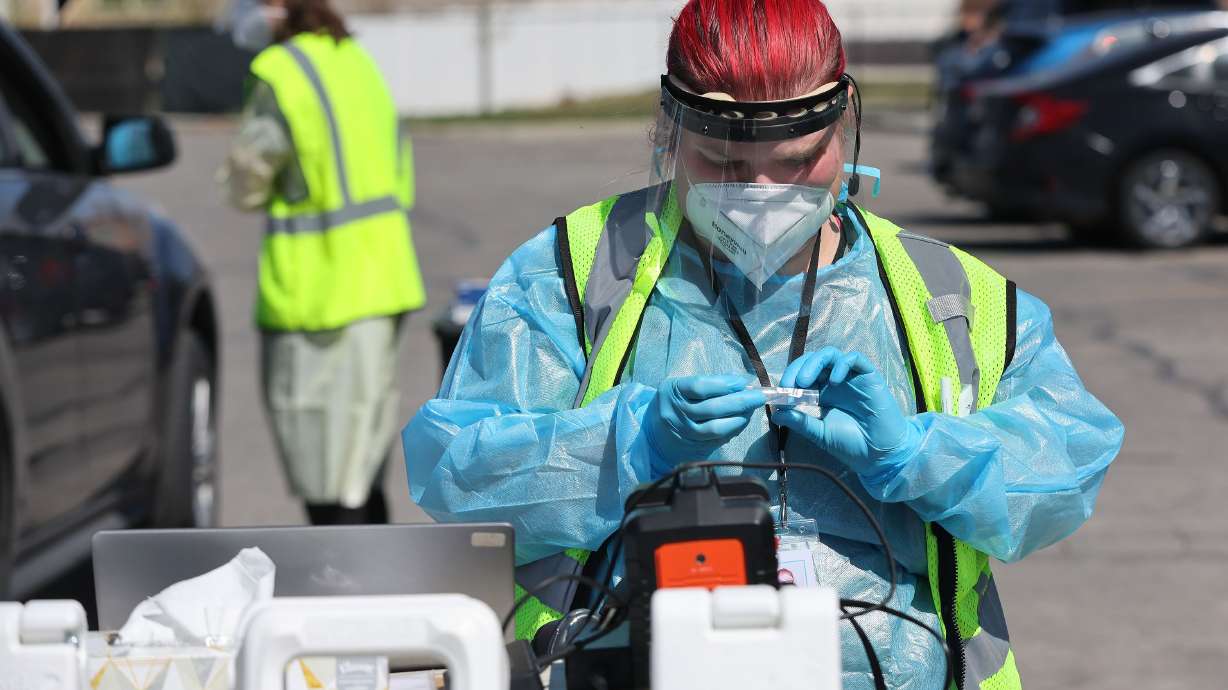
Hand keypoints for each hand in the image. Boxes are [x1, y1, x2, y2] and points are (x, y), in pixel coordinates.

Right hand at [645, 374, 765, 471]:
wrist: (654, 435)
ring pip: (716, 427)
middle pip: (711, 408)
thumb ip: (709, 382)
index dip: (724, 384)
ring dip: (740, 418)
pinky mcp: (693, 447)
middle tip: (759, 396)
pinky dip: (734, 429)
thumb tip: (739, 380)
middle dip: (740, 401)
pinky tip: (742, 421)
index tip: (743, 381)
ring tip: (752, 409)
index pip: (699, 387)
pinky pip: (718, 439)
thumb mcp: (682, 387)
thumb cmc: (674, 404)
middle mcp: (675, 413)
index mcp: (671, 391)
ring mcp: (684, 433)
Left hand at [771, 348, 920, 475]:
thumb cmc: (851, 445)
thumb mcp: (819, 433)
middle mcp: (835, 381)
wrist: (880, 456)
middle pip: (812, 360)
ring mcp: (852, 377)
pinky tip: (835, 382)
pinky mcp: (869, 376)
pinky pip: (855, 359)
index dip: (789, 379)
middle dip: (797, 368)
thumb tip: (775, 412)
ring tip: (805, 382)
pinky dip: (842, 364)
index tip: (780, 394)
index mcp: (822, 393)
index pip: (801, 374)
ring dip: (814, 363)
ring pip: (830, 354)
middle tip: (790, 386)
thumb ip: (800, 421)